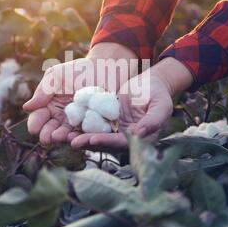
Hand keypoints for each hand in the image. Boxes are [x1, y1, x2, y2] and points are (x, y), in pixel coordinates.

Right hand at [22, 43, 136, 144]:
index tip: (34, 128)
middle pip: (50, 129)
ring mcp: (76, 123)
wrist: (105, 69)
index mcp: (48, 106)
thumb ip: (43, 91)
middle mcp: (60, 118)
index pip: (38, 118)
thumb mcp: (57, 76)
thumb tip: (27, 107)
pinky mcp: (91, 126)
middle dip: (47, 134)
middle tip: (47, 137)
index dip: (35, 124)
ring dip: (61, 138)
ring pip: (65, 134)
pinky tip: (76, 138)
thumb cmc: (78, 70)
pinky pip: (83, 134)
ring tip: (59, 138)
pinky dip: (79, 137)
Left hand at [69, 57, 193, 149]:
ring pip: (97, 136)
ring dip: (82, 138)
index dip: (107, 142)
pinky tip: (68, 125)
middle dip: (90, 143)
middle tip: (73, 141)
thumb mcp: (161, 105)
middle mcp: (127, 138)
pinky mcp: (108, 121)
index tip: (93, 139)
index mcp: (142, 139)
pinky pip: (94, 124)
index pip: (122, 143)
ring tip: (66, 137)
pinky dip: (81, 126)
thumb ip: (153, 121)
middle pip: (106, 143)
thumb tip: (138, 135)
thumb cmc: (159, 94)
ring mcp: (116, 130)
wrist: (151, 83)